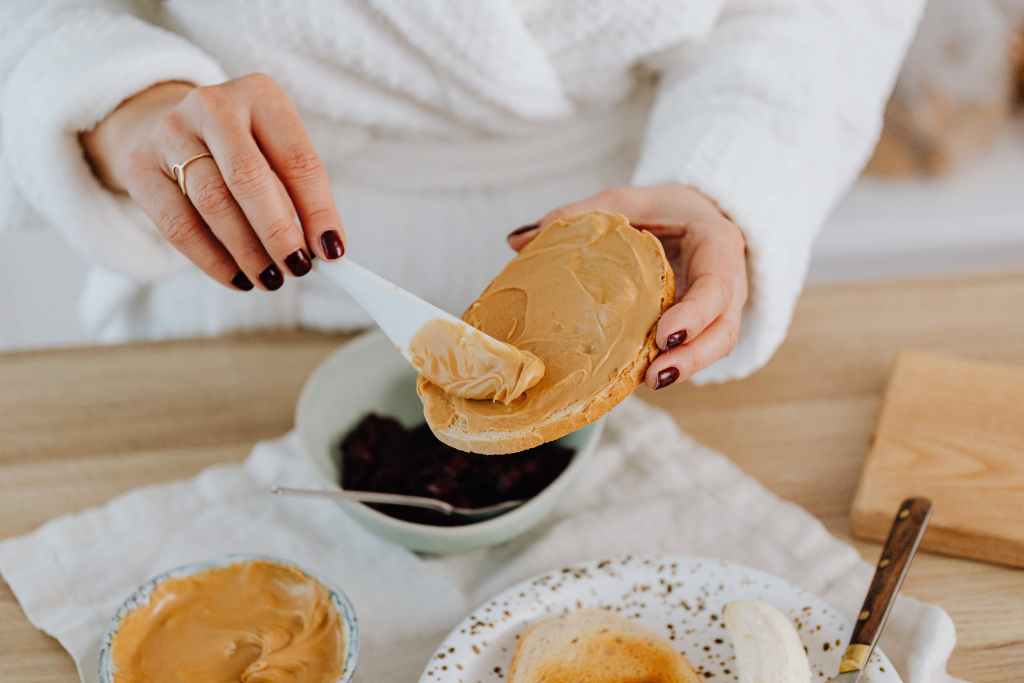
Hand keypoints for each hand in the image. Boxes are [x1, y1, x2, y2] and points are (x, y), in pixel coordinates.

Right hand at [81, 75, 345, 290]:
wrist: (168, 126)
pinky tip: (237, 278)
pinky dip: (213, 259)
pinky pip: (179, 225)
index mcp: (261, 96)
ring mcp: (170, 133)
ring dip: (248, 252)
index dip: (318, 210)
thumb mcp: (275, 152)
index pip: (298, 159)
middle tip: (298, 268)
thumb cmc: (242, 149)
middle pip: (249, 179)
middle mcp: (213, 106)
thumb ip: (298, 195)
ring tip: (270, 279)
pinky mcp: (140, 167)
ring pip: (214, 204)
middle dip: (278, 233)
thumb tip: (323, 250)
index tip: (333, 251)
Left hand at [507, 184, 747, 389]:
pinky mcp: (703, 327)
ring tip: (647, 382)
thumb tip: (517, 240)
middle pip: (723, 330)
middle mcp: (728, 283)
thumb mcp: (628, 200)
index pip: (717, 285)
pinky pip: (695, 350)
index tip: (665, 334)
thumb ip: (582, 215)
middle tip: (656, 375)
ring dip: (684, 368)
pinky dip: (672, 363)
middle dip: (693, 356)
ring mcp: (720, 309)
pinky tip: (639, 377)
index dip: (696, 314)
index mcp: (718, 245)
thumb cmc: (664, 209)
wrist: (697, 216)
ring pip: (715, 347)